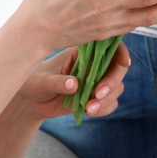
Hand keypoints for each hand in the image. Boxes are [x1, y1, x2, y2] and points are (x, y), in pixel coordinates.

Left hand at [15, 42, 131, 120]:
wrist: (31, 100)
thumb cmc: (34, 82)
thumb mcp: (41, 81)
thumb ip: (57, 82)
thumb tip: (74, 84)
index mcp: (80, 51)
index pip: (107, 45)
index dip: (121, 52)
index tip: (124, 63)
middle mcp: (92, 64)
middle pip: (117, 68)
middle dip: (112, 82)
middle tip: (97, 94)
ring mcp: (95, 81)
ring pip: (117, 87)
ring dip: (107, 99)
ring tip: (88, 108)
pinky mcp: (94, 97)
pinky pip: (110, 103)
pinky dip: (104, 109)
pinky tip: (88, 112)